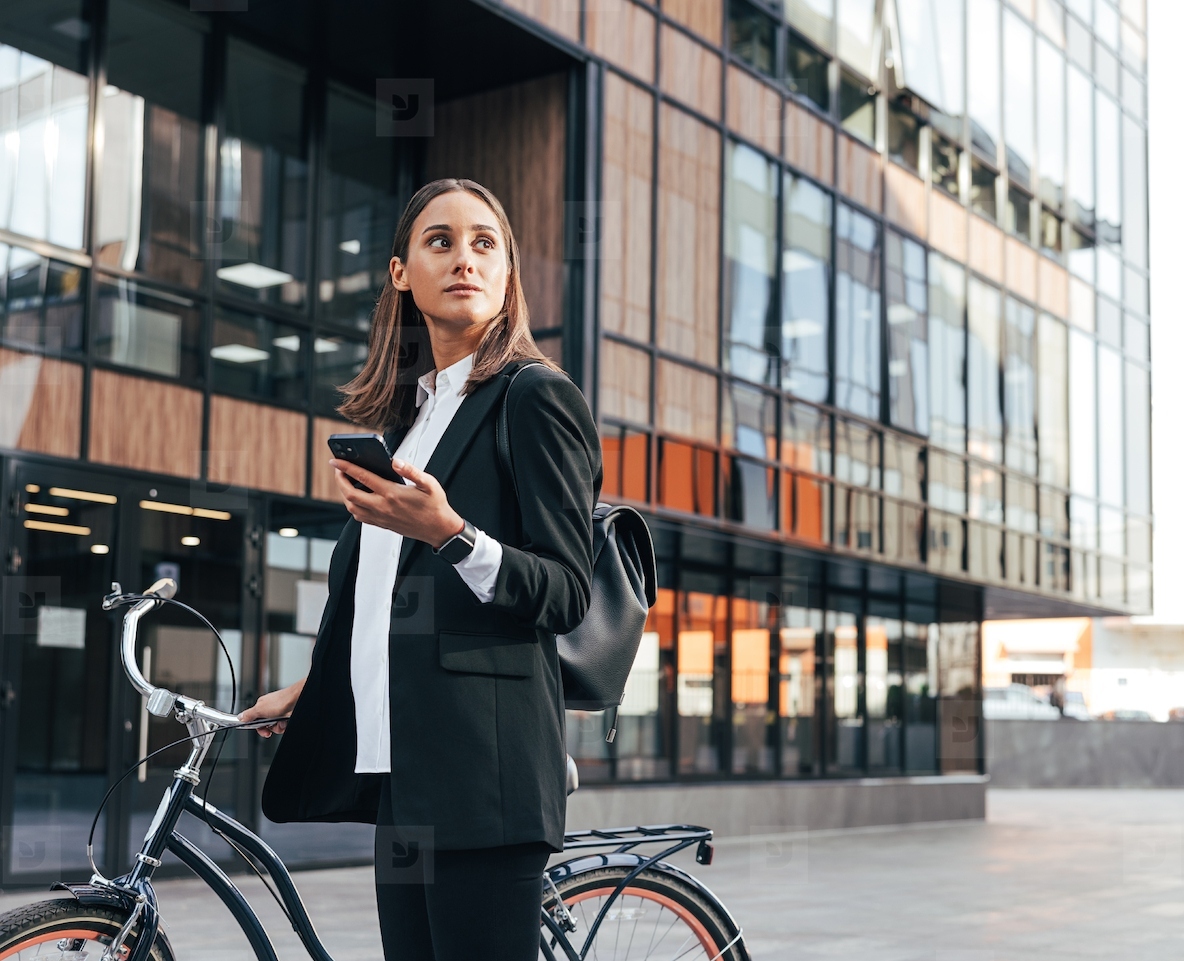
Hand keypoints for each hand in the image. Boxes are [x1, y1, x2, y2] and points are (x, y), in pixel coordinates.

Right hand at [239, 679, 304, 737]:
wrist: (296, 700)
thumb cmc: (280, 700)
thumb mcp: (260, 709)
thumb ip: (248, 714)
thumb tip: (239, 717)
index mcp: (260, 706)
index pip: (253, 720)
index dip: (255, 726)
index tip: (256, 728)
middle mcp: (269, 710)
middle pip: (264, 725)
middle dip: (267, 728)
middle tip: (268, 727)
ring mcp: (277, 713)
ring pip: (273, 727)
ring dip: (276, 727)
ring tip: (279, 721)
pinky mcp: (285, 717)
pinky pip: (281, 726)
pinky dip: (283, 725)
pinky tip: (285, 721)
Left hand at [330, 457, 464, 549]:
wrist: (438, 529)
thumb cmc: (435, 505)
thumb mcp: (429, 483)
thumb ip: (411, 471)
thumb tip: (395, 462)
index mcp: (392, 494)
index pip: (363, 477)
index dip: (347, 467)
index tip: (336, 460)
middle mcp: (383, 507)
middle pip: (351, 494)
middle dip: (340, 480)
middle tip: (338, 469)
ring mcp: (381, 518)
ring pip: (352, 507)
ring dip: (344, 494)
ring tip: (345, 481)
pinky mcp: (382, 524)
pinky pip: (360, 516)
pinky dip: (352, 506)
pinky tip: (356, 498)